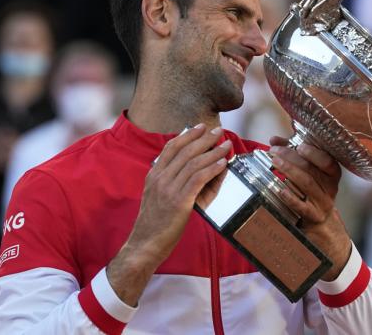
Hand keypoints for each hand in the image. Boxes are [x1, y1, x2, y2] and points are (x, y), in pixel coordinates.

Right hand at [108, 124, 229, 304]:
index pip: (170, 148)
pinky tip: (223, 163)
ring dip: (212, 152)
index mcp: (153, 175)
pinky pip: (198, 179)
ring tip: (226, 145)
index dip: (187, 135)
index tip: (200, 127)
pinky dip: (212, 168)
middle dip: (203, 139)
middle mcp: (159, 178)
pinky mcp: (179, 202)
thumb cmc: (155, 224)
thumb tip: (192, 170)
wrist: (145, 244)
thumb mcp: (158, 197)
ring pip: (193, 163)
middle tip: (218, 131)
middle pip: (184, 151)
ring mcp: (168, 189)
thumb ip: (171, 182)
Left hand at [268, 136, 349, 280]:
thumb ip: (293, 155)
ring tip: (273, 161)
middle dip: (291, 157)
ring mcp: (322, 204)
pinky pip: (301, 205)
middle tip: (274, 151)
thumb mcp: (307, 176)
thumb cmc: (310, 196)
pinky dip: (289, 196)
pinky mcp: (313, 217)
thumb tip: (274, 140)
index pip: (327, 161)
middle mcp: (330, 188)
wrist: (323, 231)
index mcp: (331, 175)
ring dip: (289, 170)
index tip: (299, 144)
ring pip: (307, 183)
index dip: (314, 152)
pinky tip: (278, 188)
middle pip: (312, 169)